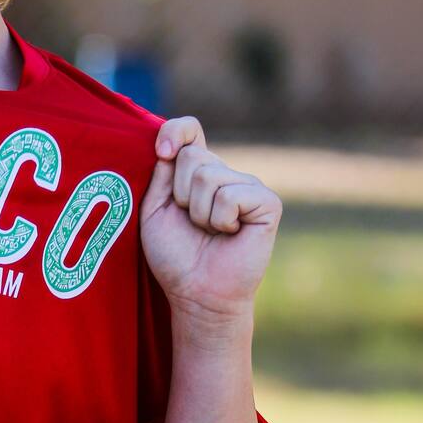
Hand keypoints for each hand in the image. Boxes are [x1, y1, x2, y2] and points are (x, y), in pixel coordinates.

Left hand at [139, 116, 281, 319]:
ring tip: (209, 232)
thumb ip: (161, 174)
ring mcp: (248, 186)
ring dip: (198, 212)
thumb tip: (170, 143)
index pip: (190, 130)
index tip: (162, 153)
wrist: (196, 292)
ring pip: (209, 176)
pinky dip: (220, 219)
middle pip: (193, 156)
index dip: (175, 131)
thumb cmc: (174, 256)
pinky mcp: (267, 203)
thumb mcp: (155, 211)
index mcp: (197, 172)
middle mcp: (225, 174)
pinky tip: (230, 234)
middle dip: (180, 195)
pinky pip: (231, 195)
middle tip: (190, 223)